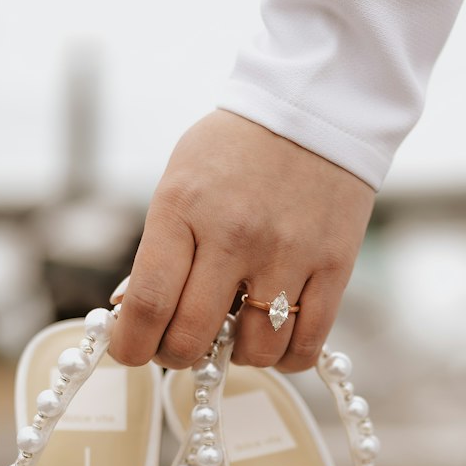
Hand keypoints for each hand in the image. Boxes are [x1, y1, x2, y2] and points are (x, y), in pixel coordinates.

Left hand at [109, 110, 374, 371]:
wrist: (314, 108)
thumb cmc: (234, 151)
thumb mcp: (179, 184)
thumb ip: (159, 251)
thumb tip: (133, 318)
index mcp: (182, 209)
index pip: (147, 304)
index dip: (132, 345)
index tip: (133, 350)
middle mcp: (234, 235)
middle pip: (193, 337)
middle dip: (176, 354)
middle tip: (180, 343)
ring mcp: (288, 254)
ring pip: (254, 352)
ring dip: (236, 356)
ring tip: (235, 330)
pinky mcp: (334, 267)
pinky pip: (306, 346)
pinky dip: (284, 357)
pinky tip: (273, 336)